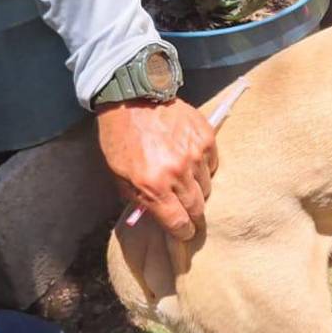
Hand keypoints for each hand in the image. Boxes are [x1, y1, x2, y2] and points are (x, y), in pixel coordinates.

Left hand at [97, 99, 217, 239]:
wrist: (133, 98)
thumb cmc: (121, 138)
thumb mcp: (119, 175)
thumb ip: (140, 198)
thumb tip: (159, 216)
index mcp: (153, 185)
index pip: (178, 221)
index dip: (183, 232)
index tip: (184, 233)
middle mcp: (177, 172)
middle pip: (197, 208)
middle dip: (194, 216)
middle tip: (190, 216)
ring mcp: (195, 154)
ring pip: (207, 187)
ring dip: (198, 189)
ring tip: (185, 181)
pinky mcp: (206, 138)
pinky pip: (212, 164)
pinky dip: (204, 168)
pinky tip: (191, 162)